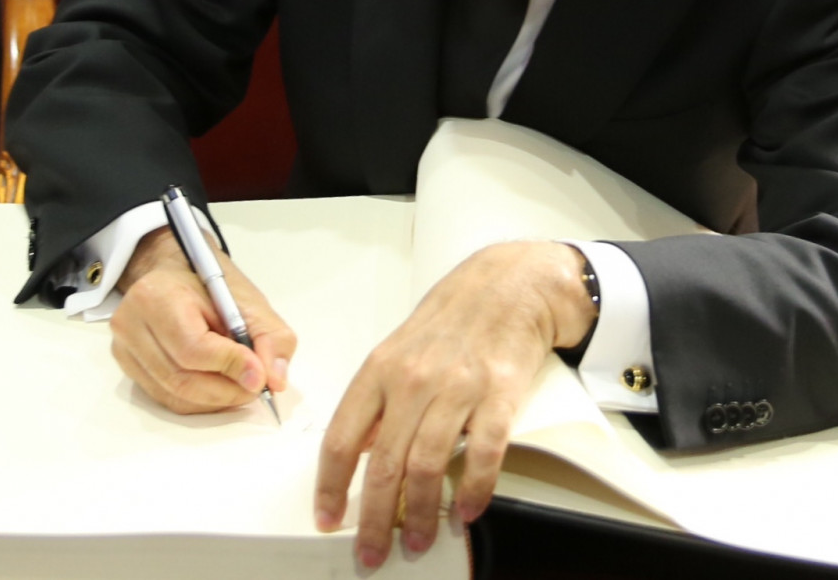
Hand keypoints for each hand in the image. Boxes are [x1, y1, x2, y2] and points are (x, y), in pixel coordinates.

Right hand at [108, 226, 295, 413]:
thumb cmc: (210, 287)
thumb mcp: (249, 302)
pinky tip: (218, 387)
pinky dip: (198, 401)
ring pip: (174, 394)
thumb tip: (273, 379)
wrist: (175, 275)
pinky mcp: (128, 367)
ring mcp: (125, 348)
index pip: (193, 347)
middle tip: (256, 388)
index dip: (230, 366)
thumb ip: (270, 338)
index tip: (260, 376)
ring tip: (241, 387)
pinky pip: (166, 398)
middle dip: (227, 391)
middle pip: (182, 378)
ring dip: (215, 400)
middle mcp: (131, 323)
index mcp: (158, 296)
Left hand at [313, 242, 596, 568]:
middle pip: (383, 464)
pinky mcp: (500, 395)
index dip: (330, 486)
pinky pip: (484, 454)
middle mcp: (414, 380)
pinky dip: (474, 489)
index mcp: (379, 370)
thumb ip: (376, 401)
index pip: (341, 439)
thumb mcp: (396, 350)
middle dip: (375, 518)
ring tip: (419, 540)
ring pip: (428, 465)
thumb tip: (354, 453)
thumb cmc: (451, 319)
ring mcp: (458, 388)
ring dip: (422, 513)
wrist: (509, 285)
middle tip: (372, 551)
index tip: (328, 517)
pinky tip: (467, 510)